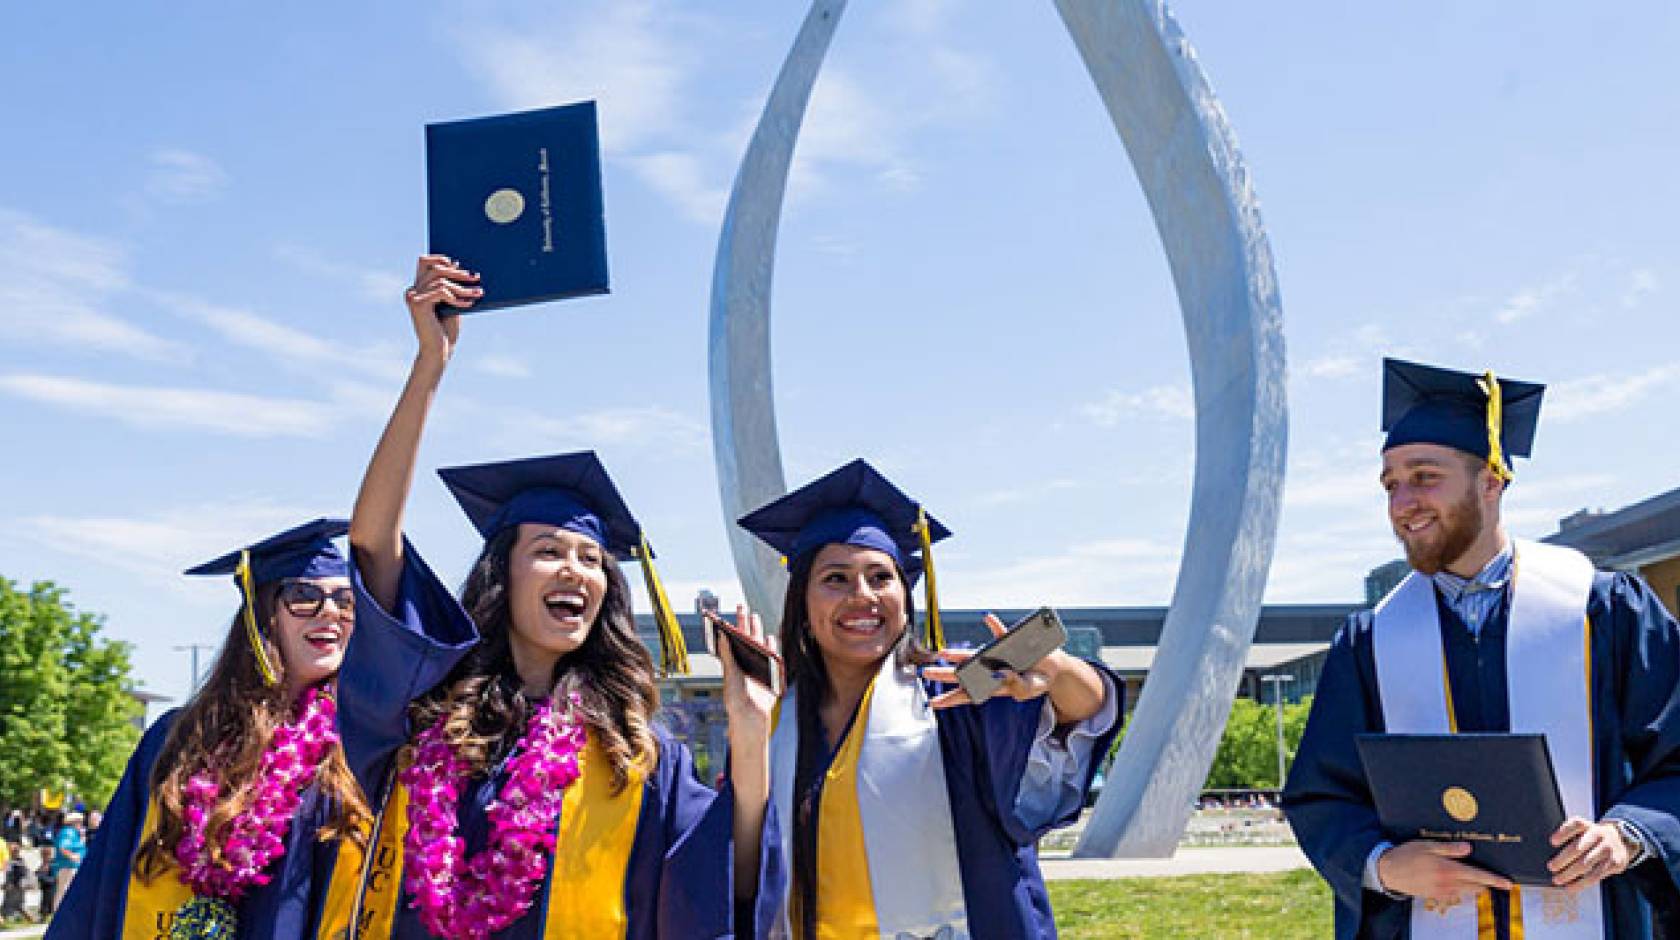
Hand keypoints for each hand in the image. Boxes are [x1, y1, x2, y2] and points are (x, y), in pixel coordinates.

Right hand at [403, 254, 479, 362]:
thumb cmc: (446, 331)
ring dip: (463, 287)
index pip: (424, 262)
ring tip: (478, 293)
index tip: (461, 266)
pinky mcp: (418, 304)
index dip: (441, 259)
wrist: (439, 351)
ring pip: (441, 281)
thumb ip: (450, 287)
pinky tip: (469, 304)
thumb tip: (459, 265)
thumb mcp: (451, 304)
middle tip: (475, 277)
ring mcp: (413, 297)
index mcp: (417, 289)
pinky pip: (442, 291)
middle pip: (435, 268)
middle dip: (457, 272)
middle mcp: (412, 291)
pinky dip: (458, 297)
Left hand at [719, 605, 777, 745]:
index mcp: (734, 662)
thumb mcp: (730, 675)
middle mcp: (746, 662)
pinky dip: (773, 647)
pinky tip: (772, 636)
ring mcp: (758, 667)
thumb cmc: (736, 700)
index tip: (729, 612)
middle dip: (745, 622)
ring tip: (756, 616)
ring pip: (759, 644)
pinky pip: (772, 657)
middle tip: (742, 606)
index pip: (733, 639)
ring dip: (758, 631)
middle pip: (746, 638)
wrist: (751, 717)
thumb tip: (721, 635)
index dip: (733, 625)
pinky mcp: (770, 674)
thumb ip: (727, 656)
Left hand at [923, 612, 1058, 708]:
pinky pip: (1001, 633)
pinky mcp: (1011, 643)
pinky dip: (995, 625)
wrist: (1052, 668)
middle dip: (944, 674)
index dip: (950, 699)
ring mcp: (998, 656)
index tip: (932, 703)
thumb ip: (1016, 686)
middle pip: (964, 674)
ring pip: (975, 655)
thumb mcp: (1027, 691)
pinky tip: (987, 618)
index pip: (968, 694)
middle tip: (925, 673)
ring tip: (942, 653)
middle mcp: (990, 670)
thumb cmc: (1036, 681)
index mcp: (993, 686)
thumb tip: (999, 673)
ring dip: (958, 654)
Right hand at [1376, 840, 1510, 906]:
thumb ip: (1450, 848)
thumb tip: (1468, 848)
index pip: (1478, 876)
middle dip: (1484, 882)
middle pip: (1475, 886)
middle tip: (1490, 877)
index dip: (1494, 880)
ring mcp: (1442, 892)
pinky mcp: (1436, 896)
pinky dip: (1458, 888)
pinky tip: (1451, 879)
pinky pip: (1454, 894)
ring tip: (1468, 875)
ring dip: (1471, 885)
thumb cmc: (1407, 855)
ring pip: (1466, 891)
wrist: (1389, 871)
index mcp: (1448, 869)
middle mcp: (1448, 883)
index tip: (1507, 883)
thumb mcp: (1428, 846)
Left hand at [1548, 817, 1633, 893]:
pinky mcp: (1615, 863)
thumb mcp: (1585, 830)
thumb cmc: (1594, 837)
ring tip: (1557, 880)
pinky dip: (1581, 883)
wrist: (1623, 840)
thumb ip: (1571, 836)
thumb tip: (1550, 853)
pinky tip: (1570, 887)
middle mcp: (1599, 835)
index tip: (1552, 841)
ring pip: (1585, 864)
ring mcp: (1608, 849)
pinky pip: (1595, 876)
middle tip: (1551, 867)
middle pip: (1577, 848)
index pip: (1576, 825)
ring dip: (1569, 874)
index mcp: (1588, 826)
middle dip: (1562, 859)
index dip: (1563, 832)